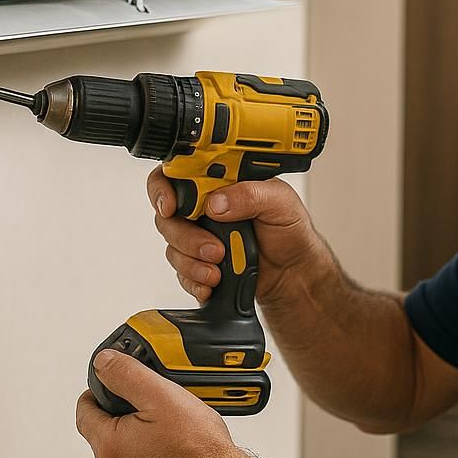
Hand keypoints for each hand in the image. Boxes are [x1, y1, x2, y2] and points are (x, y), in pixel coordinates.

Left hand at [76, 349, 255, 457]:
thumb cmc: (199, 451)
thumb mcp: (162, 397)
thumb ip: (127, 375)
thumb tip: (103, 363)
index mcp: (109, 446)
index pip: (85, 411)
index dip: (97, 391)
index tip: (112, 383)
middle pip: (105, 434)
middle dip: (123, 416)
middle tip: (152, 405)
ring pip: (124, 456)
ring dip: (138, 440)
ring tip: (171, 430)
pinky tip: (176, 454)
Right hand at [148, 168, 327, 305]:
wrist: (293, 271)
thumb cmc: (289, 230)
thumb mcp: (280, 202)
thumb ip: (250, 194)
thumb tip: (216, 202)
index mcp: (219, 184)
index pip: (177, 175)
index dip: (163, 189)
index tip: (170, 207)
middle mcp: (203, 208)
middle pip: (168, 216)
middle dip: (185, 237)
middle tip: (214, 249)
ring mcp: (199, 236)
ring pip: (173, 247)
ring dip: (192, 262)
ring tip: (218, 270)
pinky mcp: (199, 263)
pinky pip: (181, 273)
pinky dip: (194, 280)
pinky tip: (213, 282)